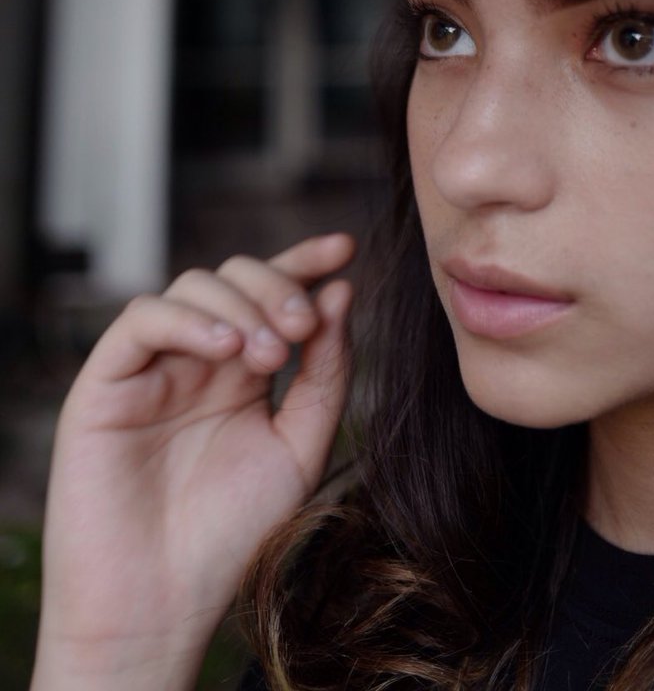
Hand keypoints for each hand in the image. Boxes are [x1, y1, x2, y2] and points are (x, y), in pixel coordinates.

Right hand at [31, 233, 355, 688]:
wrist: (163, 606)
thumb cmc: (233, 533)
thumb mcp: (300, 445)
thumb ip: (326, 372)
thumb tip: (342, 292)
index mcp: (245, 369)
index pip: (274, 293)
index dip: (305, 261)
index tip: (345, 248)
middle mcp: (199, 358)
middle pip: (236, 276)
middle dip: (278, 286)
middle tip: (303, 329)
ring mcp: (154, 367)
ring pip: (193, 287)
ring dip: (241, 306)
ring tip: (270, 354)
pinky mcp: (107, 383)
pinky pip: (142, 320)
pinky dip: (188, 321)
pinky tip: (225, 351)